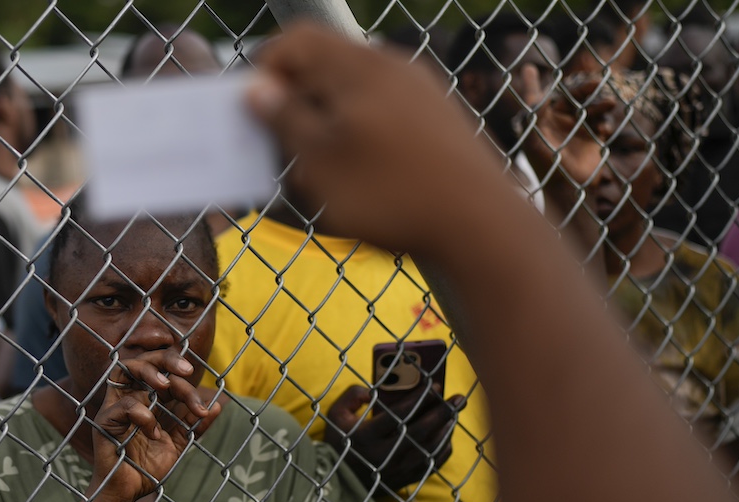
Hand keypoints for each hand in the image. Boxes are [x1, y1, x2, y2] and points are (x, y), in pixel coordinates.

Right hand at [90, 349, 220, 501]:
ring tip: (166, 385)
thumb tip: (217, 406)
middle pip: (143, 360)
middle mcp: (129, 397)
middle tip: (187, 371)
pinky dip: (143, 415)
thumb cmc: (145, 470)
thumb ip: (192, 425)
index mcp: (146, 400)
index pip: (164, 375)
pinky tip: (153, 434)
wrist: (126, 496)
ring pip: (124, 368)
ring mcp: (114, 407)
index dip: (186, 385)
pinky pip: (124, 405)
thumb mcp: (176, 445)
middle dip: (166, 358)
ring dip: (149, 371)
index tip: (202, 408)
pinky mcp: (104, 421)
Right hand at [246, 23, 513, 254]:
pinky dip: (361, 136)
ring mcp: (421, 90)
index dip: (266, 71)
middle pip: (326, 66)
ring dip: (328, 125)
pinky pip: (385, 113)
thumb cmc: (390, 193)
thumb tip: (258, 88)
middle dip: (297, 104)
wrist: (482, 225)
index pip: (296, 40)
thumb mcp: (319, 162)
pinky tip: (364, 178)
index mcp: (358, 65)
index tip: (256, 115)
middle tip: (284, 152)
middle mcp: (392, 65)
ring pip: (355, 93)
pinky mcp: (439, 119)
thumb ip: (284, 120)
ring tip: (322, 174)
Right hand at [325, 385, 465, 490]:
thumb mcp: (335, 416)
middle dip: (442, 412)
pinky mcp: (405, 480)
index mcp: (366, 437)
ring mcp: (397, 470)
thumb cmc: (339, 443)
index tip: (434, 385)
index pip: (399, 414)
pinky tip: (447, 435)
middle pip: (421, 432)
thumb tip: (374, 391)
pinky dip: (443, 449)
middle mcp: (384, 456)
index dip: (419, 399)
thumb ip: (352, 396)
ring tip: (455, 413)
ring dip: (446, 429)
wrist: (339, 480)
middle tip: (458, 398)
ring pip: (430, 449)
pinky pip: (431, 465)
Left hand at [520, 73, 617, 209]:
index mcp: (542, 122)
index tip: (527, 68)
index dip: (531, 83)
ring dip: (600, 104)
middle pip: (572, 97)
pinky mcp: (593, 138)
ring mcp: (577, 129)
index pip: (537, 98)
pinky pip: (601, 122)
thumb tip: (535, 99)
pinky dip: (604, 123)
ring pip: (590, 108)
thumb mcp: (537, 143)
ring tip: (610, 104)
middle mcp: (559, 122)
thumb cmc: (546, 169)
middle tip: (597, 81)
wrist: (568, 189)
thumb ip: (535, 121)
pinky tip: (604, 131)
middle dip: (584, 88)